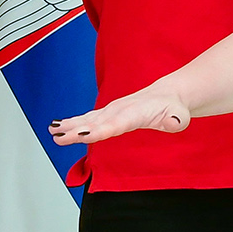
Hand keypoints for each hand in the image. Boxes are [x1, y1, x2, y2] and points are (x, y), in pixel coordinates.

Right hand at [50, 81, 188, 143]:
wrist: (168, 95)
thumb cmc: (173, 107)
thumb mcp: (180, 115)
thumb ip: (176, 120)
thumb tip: (173, 122)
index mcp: (135, 113)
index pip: (114, 124)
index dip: (98, 130)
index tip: (82, 135)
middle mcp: (119, 110)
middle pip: (95, 122)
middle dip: (75, 130)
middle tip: (58, 137)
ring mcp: (112, 110)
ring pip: (88, 119)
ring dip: (69, 126)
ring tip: (52, 132)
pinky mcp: (108, 113)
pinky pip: (88, 118)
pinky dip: (72, 122)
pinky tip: (57, 127)